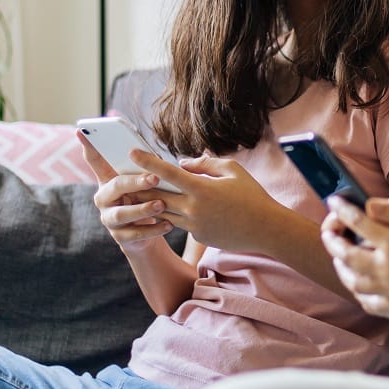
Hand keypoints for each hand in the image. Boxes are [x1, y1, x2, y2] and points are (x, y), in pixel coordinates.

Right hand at [77, 132, 178, 249]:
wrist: (146, 233)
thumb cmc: (146, 199)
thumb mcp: (144, 183)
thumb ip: (144, 169)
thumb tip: (154, 157)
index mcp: (108, 180)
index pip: (95, 161)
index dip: (88, 146)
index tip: (81, 130)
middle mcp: (104, 198)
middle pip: (115, 187)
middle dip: (135, 182)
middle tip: (154, 178)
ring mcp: (109, 219)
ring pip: (122, 214)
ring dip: (143, 209)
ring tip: (161, 205)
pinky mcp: (120, 237)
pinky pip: (135, 234)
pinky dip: (153, 229)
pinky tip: (168, 224)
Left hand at [134, 152, 282, 252]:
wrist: (265, 229)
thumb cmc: (252, 195)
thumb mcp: (232, 170)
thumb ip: (205, 164)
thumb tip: (183, 163)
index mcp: (201, 189)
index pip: (167, 172)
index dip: (148, 161)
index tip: (132, 152)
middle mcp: (193, 208)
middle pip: (157, 195)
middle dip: (140, 185)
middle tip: (123, 174)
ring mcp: (194, 225)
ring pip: (163, 212)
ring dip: (150, 202)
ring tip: (135, 191)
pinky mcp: (198, 237)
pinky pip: (180, 222)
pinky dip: (173, 213)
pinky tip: (167, 206)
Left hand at [321, 196, 388, 317]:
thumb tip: (368, 206)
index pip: (358, 224)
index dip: (343, 211)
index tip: (334, 201)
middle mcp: (388, 270)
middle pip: (348, 256)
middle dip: (334, 241)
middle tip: (329, 231)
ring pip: (354, 282)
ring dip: (341, 268)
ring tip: (339, 258)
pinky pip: (371, 305)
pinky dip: (359, 295)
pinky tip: (359, 287)